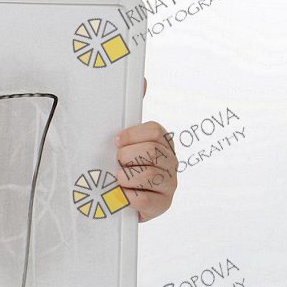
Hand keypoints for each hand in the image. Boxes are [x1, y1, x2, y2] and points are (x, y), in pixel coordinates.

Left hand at [114, 77, 177, 222]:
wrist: (116, 200)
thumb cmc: (120, 166)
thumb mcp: (123, 140)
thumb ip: (131, 111)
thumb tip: (143, 80)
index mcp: (162, 142)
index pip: (155, 131)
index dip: (132, 135)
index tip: (116, 141)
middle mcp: (170, 161)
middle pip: (152, 151)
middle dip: (127, 157)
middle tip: (116, 163)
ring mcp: (169, 184)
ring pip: (150, 174)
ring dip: (126, 177)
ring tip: (117, 179)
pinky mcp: (162, 205)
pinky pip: (145, 199)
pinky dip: (129, 197)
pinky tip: (123, 196)